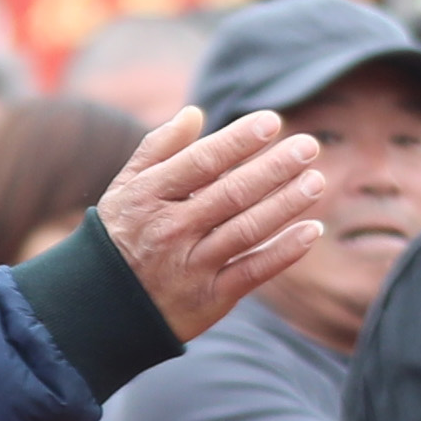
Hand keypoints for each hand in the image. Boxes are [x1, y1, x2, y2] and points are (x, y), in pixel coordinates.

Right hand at [96, 104, 330, 340]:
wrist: (105, 307)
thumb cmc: (123, 235)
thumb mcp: (127, 188)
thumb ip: (158, 148)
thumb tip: (193, 113)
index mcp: (150, 196)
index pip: (201, 162)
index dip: (238, 141)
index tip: (271, 122)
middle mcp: (171, 229)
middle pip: (231, 194)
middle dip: (274, 168)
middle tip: (308, 146)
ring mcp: (192, 265)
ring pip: (247, 230)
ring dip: (286, 205)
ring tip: (315, 181)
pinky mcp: (211, 297)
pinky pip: (253, 271)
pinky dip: (284, 252)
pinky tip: (311, 230)